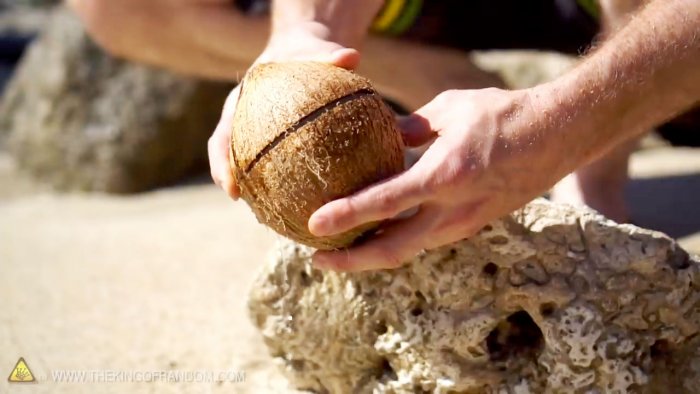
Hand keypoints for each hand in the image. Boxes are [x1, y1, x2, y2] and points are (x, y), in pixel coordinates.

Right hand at [208, 25, 359, 197]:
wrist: (300, 52)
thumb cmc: (305, 52)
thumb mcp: (315, 51)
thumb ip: (331, 56)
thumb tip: (352, 57)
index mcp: (241, 101)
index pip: (222, 136)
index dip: (221, 163)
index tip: (230, 188)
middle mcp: (242, 120)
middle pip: (228, 156)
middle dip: (231, 181)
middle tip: (243, 204)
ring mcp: (255, 132)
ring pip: (248, 164)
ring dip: (254, 188)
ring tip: (269, 214)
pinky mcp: (272, 140)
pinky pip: (273, 163)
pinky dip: (283, 182)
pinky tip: (303, 201)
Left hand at [308, 88, 564, 271]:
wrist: (559, 136)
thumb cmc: (504, 115)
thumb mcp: (450, 110)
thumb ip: (411, 129)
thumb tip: (379, 140)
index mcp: (445, 176)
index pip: (384, 203)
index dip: (345, 216)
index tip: (313, 224)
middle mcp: (454, 210)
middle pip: (393, 250)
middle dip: (351, 261)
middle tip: (317, 259)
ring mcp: (465, 223)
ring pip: (409, 250)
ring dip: (371, 254)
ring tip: (339, 249)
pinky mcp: (472, 225)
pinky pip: (426, 239)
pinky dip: (396, 241)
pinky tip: (378, 232)